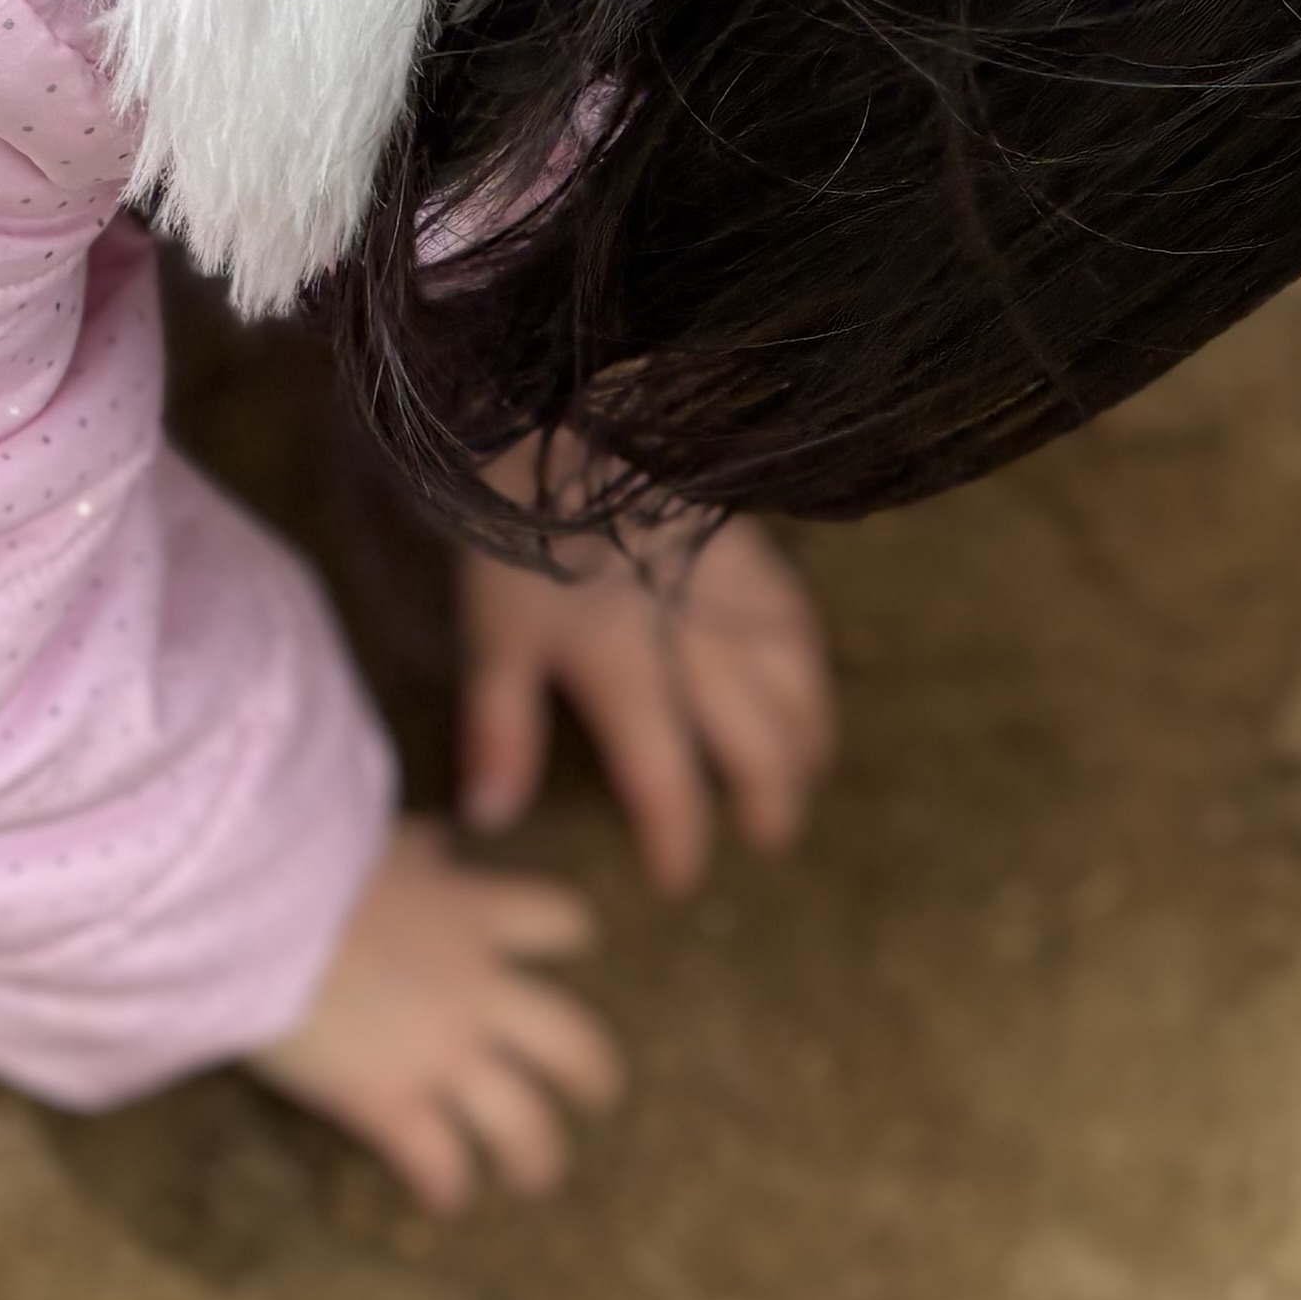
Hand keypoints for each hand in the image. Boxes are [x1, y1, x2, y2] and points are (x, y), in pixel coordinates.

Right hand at [251, 823, 621, 1213]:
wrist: (248, 908)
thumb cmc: (300, 858)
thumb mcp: (379, 839)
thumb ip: (419, 852)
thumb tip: (439, 840)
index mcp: (476, 914)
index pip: (560, 920)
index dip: (571, 933)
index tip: (574, 943)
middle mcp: (477, 989)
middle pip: (572, 1042)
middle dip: (594, 1072)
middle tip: (600, 1092)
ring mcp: (441, 1053)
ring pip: (524, 1122)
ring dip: (538, 1155)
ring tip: (539, 1175)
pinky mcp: (389, 1102)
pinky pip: (439, 1162)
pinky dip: (448, 1188)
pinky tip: (446, 1203)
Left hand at [455, 489, 834, 896]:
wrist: (566, 418)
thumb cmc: (519, 532)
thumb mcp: (493, 635)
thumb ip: (499, 730)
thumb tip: (490, 819)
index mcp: (628, 675)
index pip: (665, 783)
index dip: (678, 840)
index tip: (680, 881)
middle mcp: (696, 646)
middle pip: (755, 743)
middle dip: (769, 799)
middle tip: (771, 838)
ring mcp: (731, 594)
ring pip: (794, 684)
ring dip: (806, 739)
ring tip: (808, 770)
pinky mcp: (749, 546)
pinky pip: (799, 619)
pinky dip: (810, 662)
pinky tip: (806, 672)